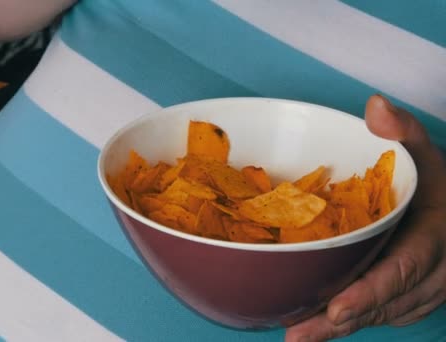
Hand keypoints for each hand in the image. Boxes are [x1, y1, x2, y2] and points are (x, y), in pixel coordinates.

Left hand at [285, 95, 445, 340]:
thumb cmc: (441, 184)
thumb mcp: (428, 153)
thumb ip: (404, 131)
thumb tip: (373, 105)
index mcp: (437, 238)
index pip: (403, 269)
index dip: (370, 292)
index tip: (336, 309)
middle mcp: (435, 273)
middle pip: (386, 303)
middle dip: (342, 323)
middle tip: (298, 335)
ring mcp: (425, 290)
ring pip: (382, 315)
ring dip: (341, 330)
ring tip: (297, 335)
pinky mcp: (411, 298)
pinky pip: (381, 314)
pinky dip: (351, 321)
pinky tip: (316, 325)